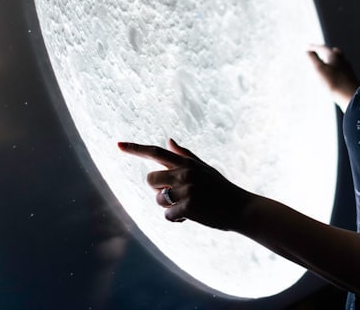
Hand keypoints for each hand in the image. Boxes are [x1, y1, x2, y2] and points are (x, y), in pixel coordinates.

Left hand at [117, 138, 252, 229]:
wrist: (242, 209)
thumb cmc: (222, 189)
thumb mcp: (205, 168)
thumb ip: (185, 156)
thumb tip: (168, 140)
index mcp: (187, 163)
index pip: (156, 152)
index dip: (135, 149)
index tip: (117, 144)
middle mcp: (185, 173)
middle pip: (151, 179)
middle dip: (159, 189)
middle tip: (178, 195)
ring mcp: (187, 190)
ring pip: (158, 199)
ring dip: (169, 206)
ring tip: (189, 206)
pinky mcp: (188, 207)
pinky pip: (168, 215)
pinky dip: (177, 219)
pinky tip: (192, 216)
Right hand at [307, 44, 358, 110]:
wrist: (351, 96)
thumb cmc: (334, 82)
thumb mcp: (318, 69)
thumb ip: (312, 58)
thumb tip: (307, 51)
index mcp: (334, 56)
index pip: (322, 48)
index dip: (313, 47)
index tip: (306, 47)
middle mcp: (342, 60)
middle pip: (332, 52)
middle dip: (324, 51)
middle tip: (318, 51)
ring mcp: (347, 69)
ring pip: (338, 60)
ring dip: (330, 60)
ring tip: (325, 62)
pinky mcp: (350, 78)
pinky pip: (341, 69)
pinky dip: (335, 68)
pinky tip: (334, 75)